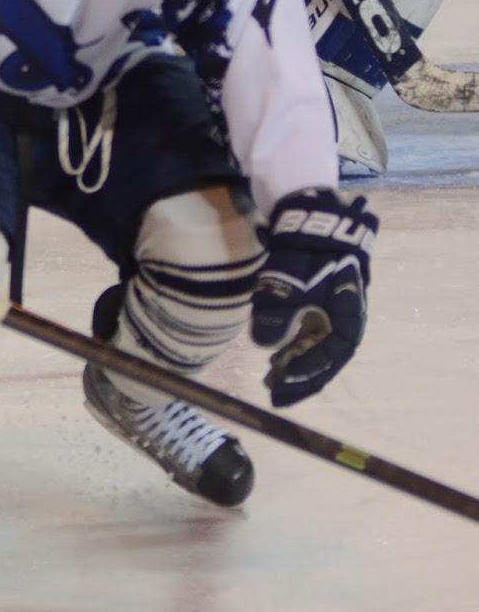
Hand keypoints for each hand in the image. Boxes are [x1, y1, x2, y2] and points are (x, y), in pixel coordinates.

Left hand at [250, 188, 376, 407]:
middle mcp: (343, 321)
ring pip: (314, 348)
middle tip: (273, 393)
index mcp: (348, 320)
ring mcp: (332, 312)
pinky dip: (293, 346)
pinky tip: (274, 354)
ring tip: (270, 377)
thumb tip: (264, 346)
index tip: (280, 389)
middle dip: (299, 377)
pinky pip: (307, 333)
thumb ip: (277, 314)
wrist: (315, 218)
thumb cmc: (309, 252)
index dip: (305, 378)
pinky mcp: (319, 304)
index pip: (328, 360)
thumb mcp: (291, 282)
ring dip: (294, 363)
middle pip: (322, 360)